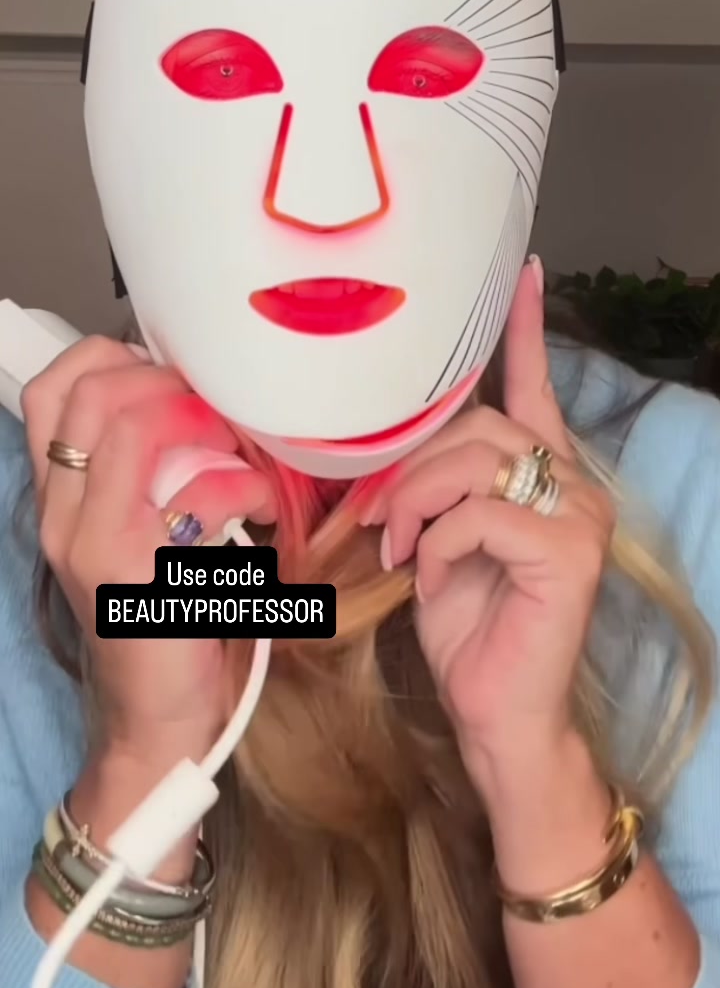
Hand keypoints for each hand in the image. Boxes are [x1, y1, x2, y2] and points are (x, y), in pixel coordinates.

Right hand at [22, 336, 276, 762]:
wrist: (157, 724)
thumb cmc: (162, 628)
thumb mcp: (140, 539)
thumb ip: (148, 477)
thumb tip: (200, 406)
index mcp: (60, 500)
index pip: (52, 389)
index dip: (114, 359)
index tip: (171, 380)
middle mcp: (62, 513)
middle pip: (89, 389)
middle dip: (166, 379)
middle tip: (214, 410)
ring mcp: (91, 539)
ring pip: (132, 423)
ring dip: (204, 421)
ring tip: (240, 453)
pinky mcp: (138, 570)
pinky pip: (192, 490)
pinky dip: (241, 485)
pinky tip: (265, 509)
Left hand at [363, 261, 614, 787]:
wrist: (498, 714)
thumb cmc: (468, 626)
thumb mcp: (439, 542)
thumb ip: (435, 488)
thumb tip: (389, 449)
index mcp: (544, 475)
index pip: (535, 388)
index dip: (525, 331)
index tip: (522, 274)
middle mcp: (574, 485)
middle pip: (476, 426)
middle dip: (412, 466)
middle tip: (379, 518)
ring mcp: (579, 517)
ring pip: (474, 463)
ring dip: (416, 502)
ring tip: (397, 546)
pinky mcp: (567, 552)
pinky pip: (479, 515)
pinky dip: (438, 542)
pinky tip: (428, 575)